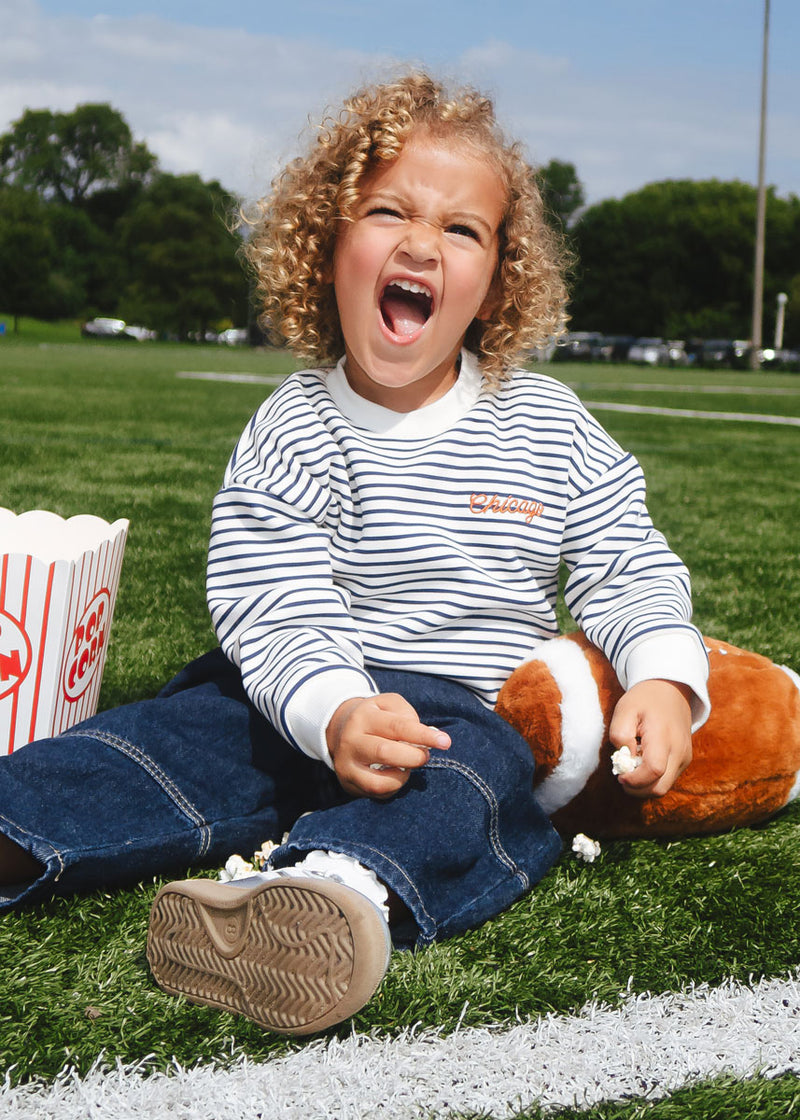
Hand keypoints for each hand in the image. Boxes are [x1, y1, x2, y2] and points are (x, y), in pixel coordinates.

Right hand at [326, 693, 450, 798]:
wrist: (341, 730)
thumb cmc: (376, 717)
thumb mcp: (389, 705)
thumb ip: (408, 716)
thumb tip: (425, 737)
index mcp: (364, 716)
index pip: (398, 727)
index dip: (423, 736)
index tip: (445, 742)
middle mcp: (351, 740)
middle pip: (386, 753)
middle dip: (414, 757)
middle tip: (425, 756)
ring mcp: (346, 764)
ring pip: (379, 782)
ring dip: (403, 776)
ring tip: (407, 766)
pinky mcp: (347, 783)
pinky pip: (376, 793)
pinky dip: (393, 787)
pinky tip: (395, 775)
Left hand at [609, 679, 692, 797]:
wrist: (671, 690)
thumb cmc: (644, 700)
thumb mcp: (625, 708)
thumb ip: (620, 733)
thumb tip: (626, 757)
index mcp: (664, 736)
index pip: (653, 770)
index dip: (634, 779)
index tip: (620, 774)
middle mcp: (679, 750)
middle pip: (659, 787)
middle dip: (637, 789)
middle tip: (622, 775)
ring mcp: (684, 757)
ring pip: (663, 787)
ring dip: (644, 785)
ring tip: (632, 766)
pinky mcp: (684, 760)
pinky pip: (667, 779)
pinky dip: (652, 779)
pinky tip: (642, 763)